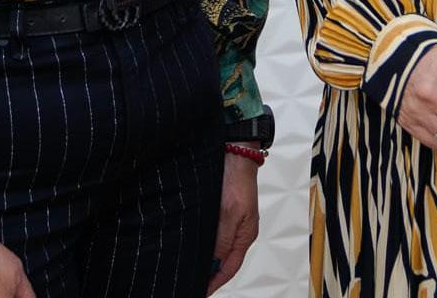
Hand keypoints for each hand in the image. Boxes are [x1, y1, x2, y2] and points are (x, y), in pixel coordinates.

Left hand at [206, 152, 260, 293]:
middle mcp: (240, 231)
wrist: (235, 152)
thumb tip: (214, 262)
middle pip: (224, 260)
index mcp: (246, 235)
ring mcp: (232, 222)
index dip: (215, 282)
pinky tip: (194, 244)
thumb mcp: (227, 213)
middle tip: (193, 282)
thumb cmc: (236, 178)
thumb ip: (221, 239)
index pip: (229, 267)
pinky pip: (214, 234)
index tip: (201, 291)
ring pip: (218, 248)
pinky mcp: (224, 212)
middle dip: (209, 273)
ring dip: (206, 258)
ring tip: (190, 267)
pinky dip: (204, 243)